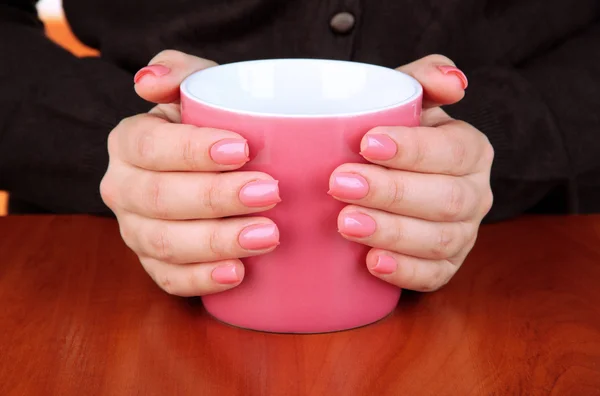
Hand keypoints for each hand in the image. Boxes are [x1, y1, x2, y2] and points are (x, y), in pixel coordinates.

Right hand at [100, 50, 280, 296]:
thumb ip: (178, 72)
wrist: (209, 166)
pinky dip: (202, 280)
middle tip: (269, 192)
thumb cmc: (210, 124)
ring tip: (267, 235)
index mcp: (129, 142)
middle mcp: (123, 188)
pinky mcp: (155, 263)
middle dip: (216, 198)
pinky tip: (238, 274)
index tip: (243, 149)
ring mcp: (136, 230)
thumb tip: (147, 83)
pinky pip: (170, 279)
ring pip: (165, 243)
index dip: (192, 150)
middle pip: (159, 199)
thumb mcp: (199, 88)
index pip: (149, 147)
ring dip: (217, 241)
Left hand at [329, 55, 493, 291]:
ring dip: (391, 232)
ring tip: (346, 223)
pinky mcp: (445, 266)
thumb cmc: (398, 136)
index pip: (452, 150)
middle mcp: (475, 194)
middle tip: (339, 184)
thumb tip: (454, 83)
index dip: (413, 149)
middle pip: (444, 199)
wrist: (396, 177)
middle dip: (391, 193)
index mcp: (470, 150)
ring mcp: (463, 234)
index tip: (367, 143)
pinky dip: (404, 272)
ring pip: (438, 240)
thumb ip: (425, 78)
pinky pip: (434, 277)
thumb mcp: (410, 100)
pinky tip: (372, 262)